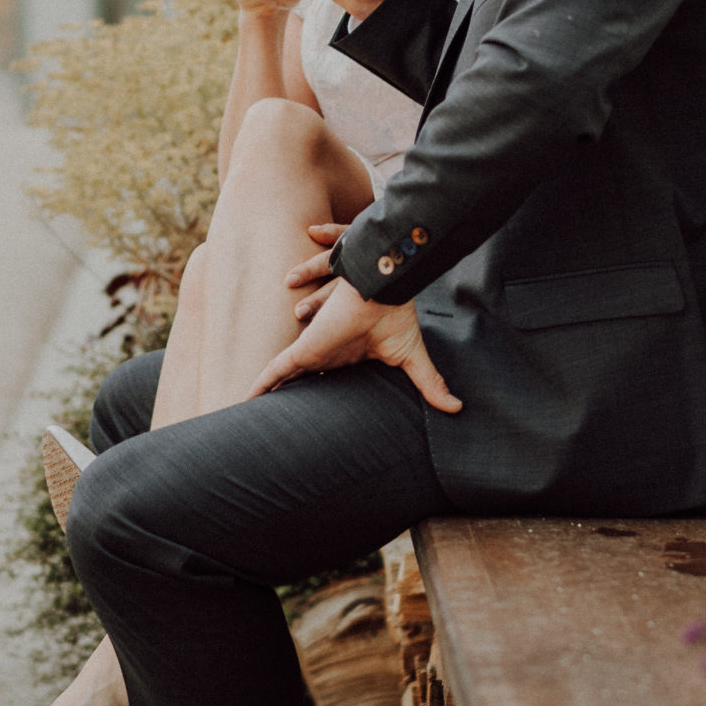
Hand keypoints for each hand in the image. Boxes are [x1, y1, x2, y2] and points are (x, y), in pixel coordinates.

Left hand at [250, 243, 460, 413]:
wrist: (379, 286)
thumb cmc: (394, 314)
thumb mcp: (411, 356)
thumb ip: (428, 383)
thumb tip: (457, 408)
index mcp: (350, 354)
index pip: (331, 376)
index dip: (321, 391)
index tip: (312, 417)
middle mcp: (328, 351)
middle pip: (303, 375)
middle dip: (290, 390)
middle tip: (279, 419)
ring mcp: (313, 349)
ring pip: (285, 373)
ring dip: (272, 386)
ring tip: (256, 405)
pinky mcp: (304, 348)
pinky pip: (276, 370)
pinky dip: (263, 384)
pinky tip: (247, 398)